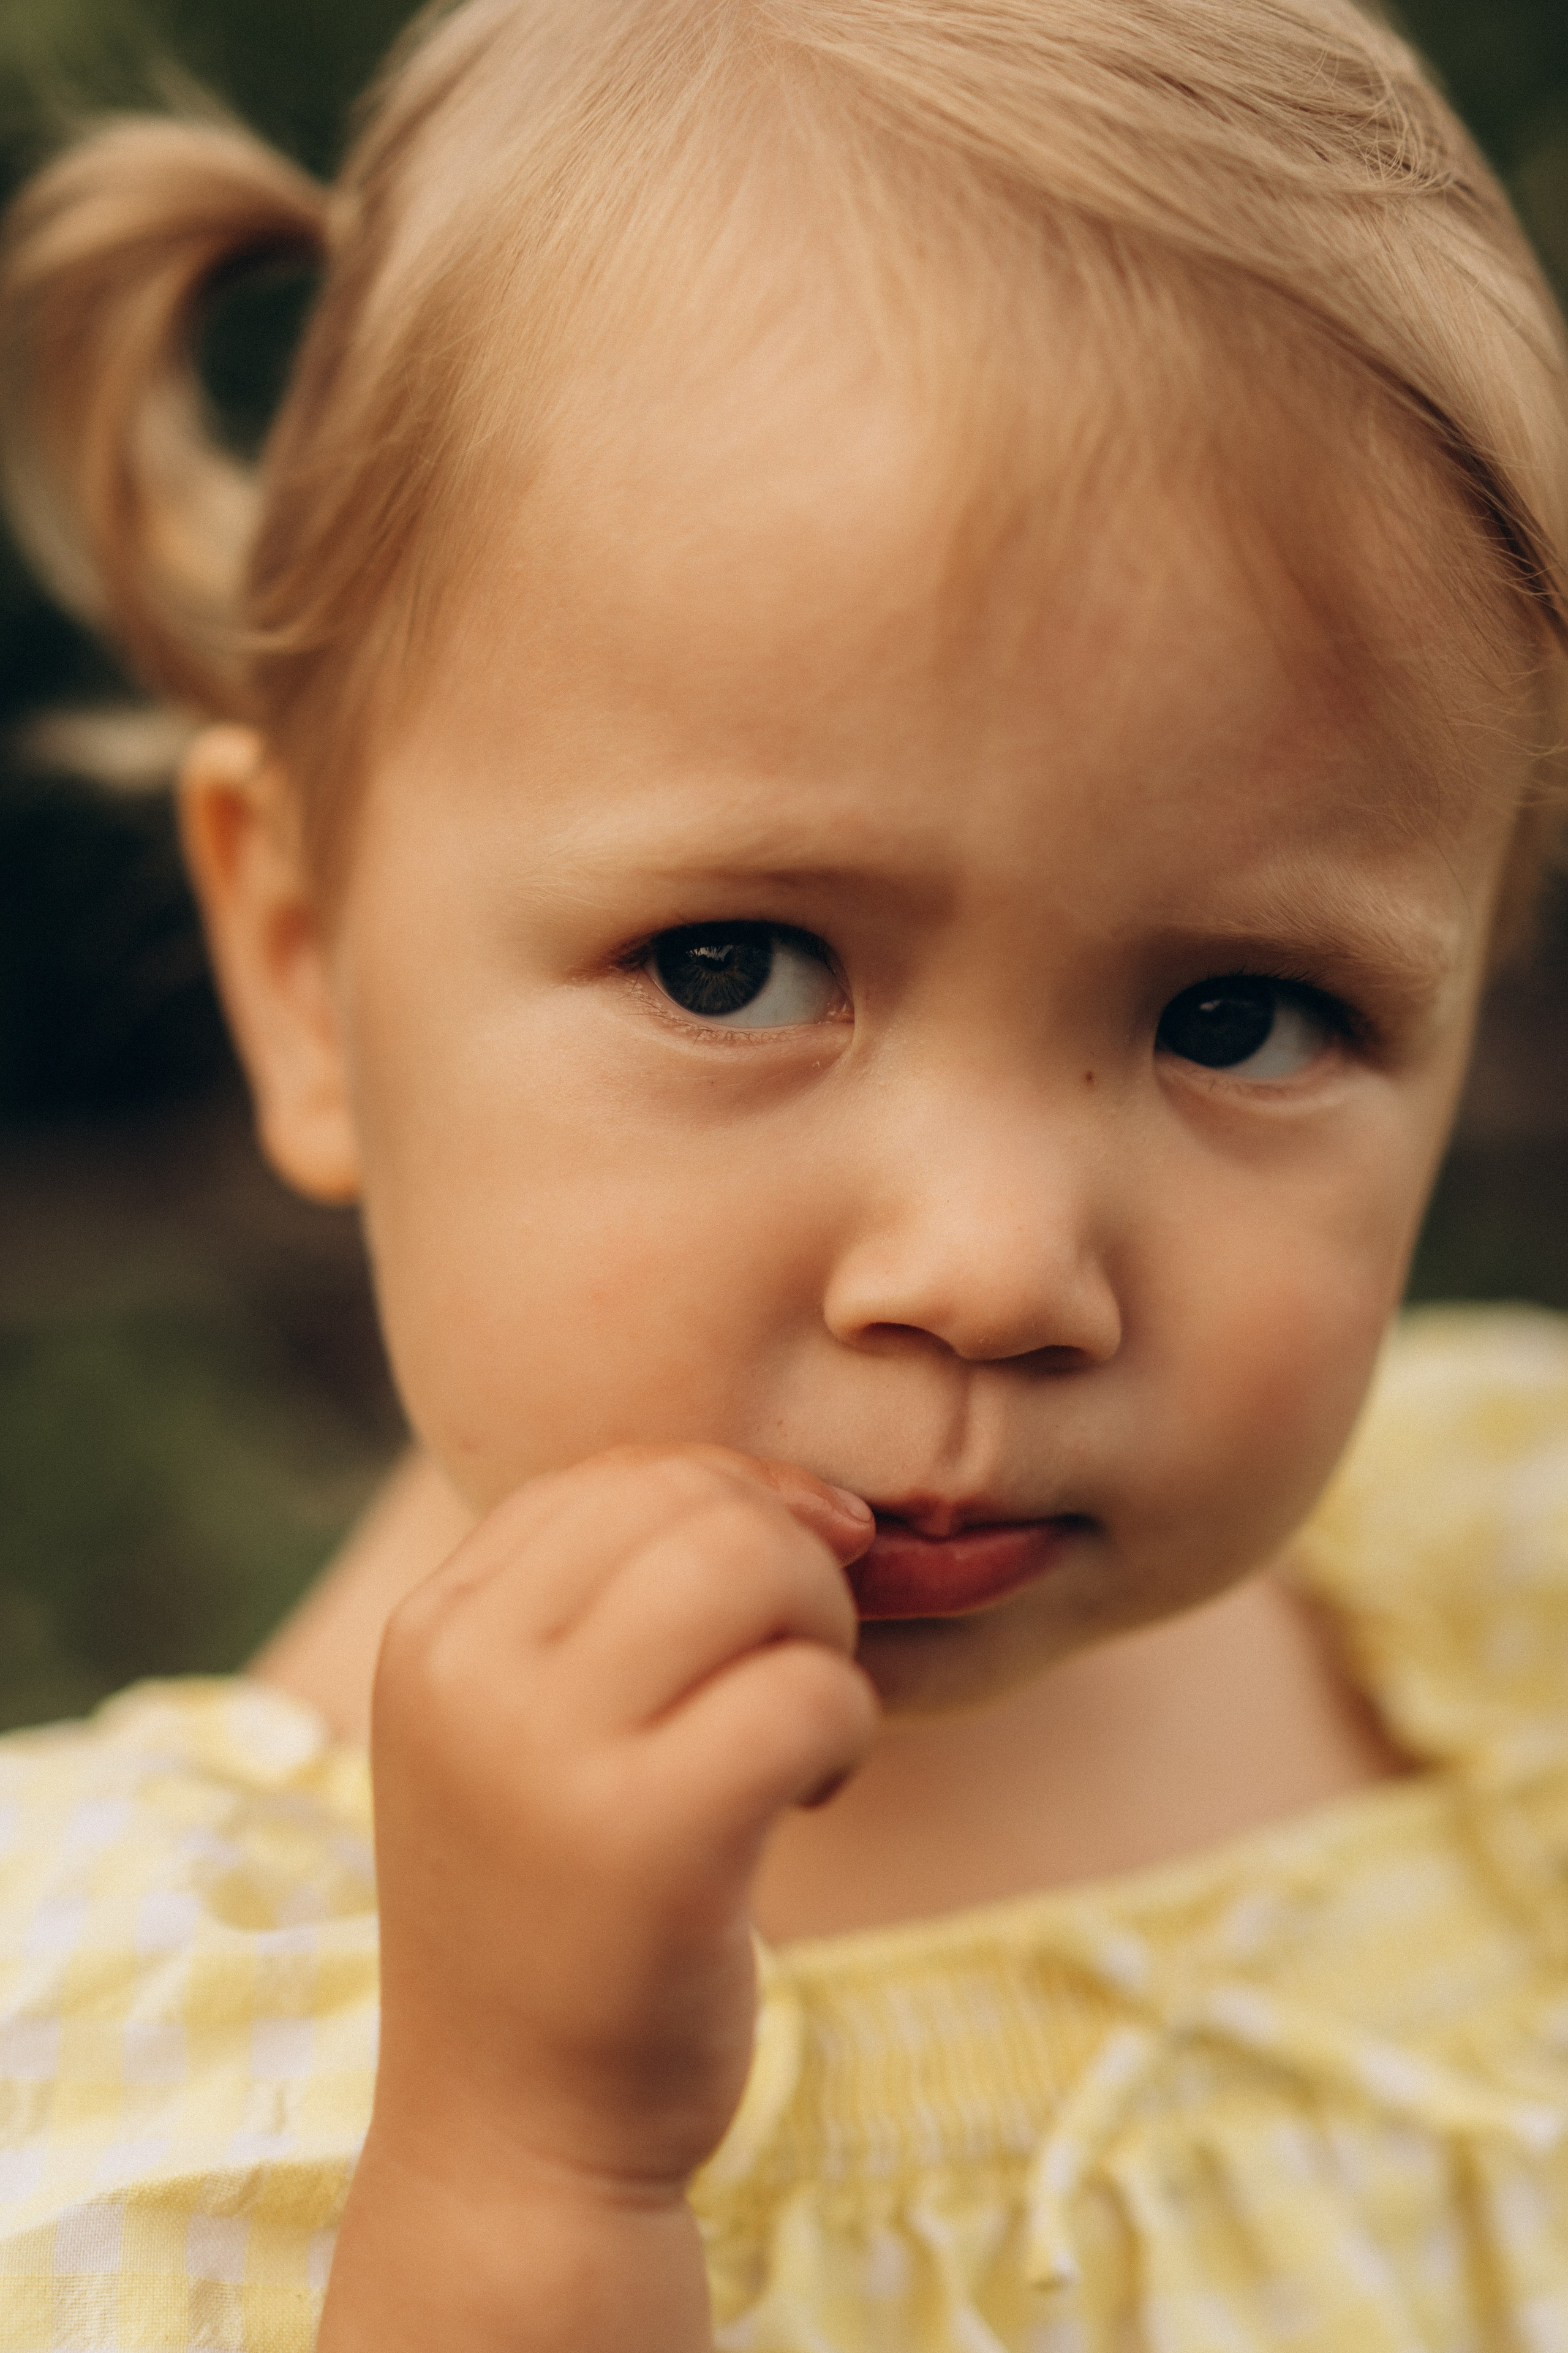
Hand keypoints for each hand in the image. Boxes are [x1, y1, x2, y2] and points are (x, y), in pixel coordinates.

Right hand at [363, 1446, 876, 2199]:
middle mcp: (468, 1669)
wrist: (513, 2141)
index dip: (733, 1507)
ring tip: (800, 1731)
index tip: (774, 1600)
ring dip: (822, 1637)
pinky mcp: (649, 1839)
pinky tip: (812, 1800)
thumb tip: (821, 1500)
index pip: (618, 1472)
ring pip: (755, 1563)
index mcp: (434, 1627)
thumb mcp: (535, 1728)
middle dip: (791, 1566)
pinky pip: (810, 1692)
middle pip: (697, 1499)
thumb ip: (622, 1597)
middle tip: (790, 1676)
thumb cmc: (560, 1913)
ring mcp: (545, 1751)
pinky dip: (847, 1731)